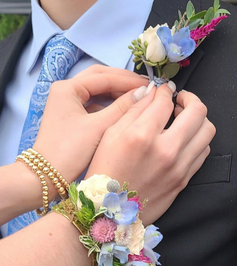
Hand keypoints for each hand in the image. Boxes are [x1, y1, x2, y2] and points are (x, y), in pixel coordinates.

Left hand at [33, 65, 148, 196]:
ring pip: (97, 91)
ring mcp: (68, 103)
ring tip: (137, 96)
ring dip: (116, 92)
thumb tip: (145, 92)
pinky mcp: (72, 116)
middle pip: (99, 78)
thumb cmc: (70, 151)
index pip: (103, 77)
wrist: (47, 177)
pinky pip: (94, 104)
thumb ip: (122, 107)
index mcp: (68, 88)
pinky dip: (109, 104)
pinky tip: (123, 109)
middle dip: (122, 81)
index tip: (149, 85)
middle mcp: (66, 91)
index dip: (128, 80)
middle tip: (144, 86)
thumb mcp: (98, 127)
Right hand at [86, 86, 215, 224]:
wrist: (111, 211)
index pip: (165, 101)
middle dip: (190, 98)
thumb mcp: (110, 135)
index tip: (163, 91)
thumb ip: (133, 110)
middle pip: (198, 112)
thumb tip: (152, 92)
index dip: (164, 91)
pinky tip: (184, 138)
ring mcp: (179, 167)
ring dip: (198, 118)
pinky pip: (203, 151)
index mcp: (142, 135)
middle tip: (180, 100)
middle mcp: (166, 150)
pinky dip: (198, 138)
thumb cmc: (105, 171)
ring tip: (184, 118)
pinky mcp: (184, 179)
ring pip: (207, 131)